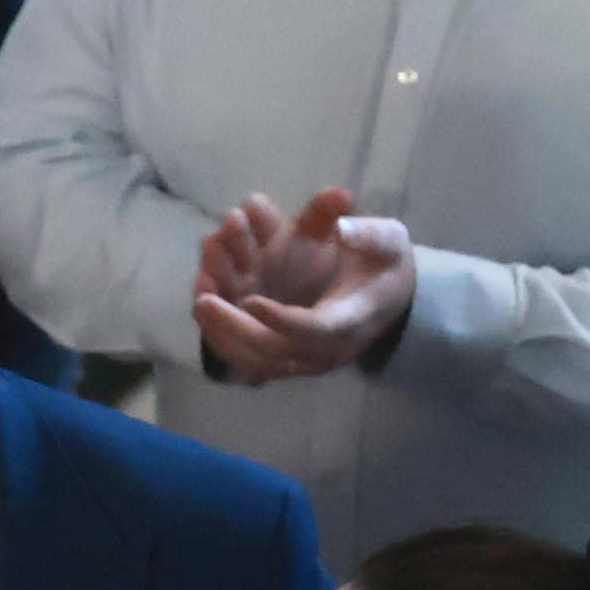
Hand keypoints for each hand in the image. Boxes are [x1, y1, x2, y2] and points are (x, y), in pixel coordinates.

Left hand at [193, 188, 414, 384]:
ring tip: (199, 305)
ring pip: (260, 362)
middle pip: (277, 350)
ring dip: (225, 336)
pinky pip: (255, 362)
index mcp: (353, 320)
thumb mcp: (388, 240)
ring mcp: (309, 360)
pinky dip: (228, 342)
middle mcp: (329, 349)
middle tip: (203, 301)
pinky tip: (206, 318)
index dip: (282, 320)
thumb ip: (367, 234)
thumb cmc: (385, 265)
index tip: (250, 301)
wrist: (390, 299)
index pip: (315, 330)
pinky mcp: (293, 360)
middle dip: (237, 328)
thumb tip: (341, 227)